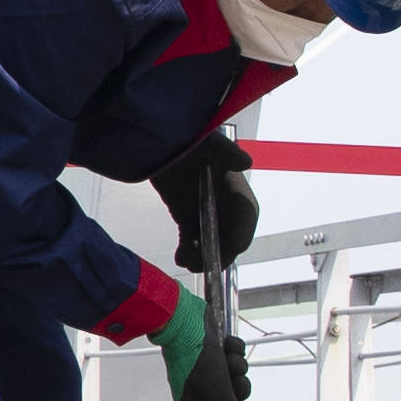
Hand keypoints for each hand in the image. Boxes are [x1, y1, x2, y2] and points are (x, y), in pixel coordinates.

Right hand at [150, 298, 252, 400]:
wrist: (182, 317)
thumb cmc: (194, 354)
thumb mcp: (215, 387)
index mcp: (192, 400)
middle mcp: (198, 386)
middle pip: (229, 399)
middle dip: (239, 388)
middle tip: (236, 380)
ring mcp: (206, 367)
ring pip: (233, 375)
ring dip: (237, 366)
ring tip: (228, 357)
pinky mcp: (213, 348)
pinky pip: (233, 355)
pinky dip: (234, 349)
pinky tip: (226, 343)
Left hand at [152, 133, 260, 275]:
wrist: (154, 139)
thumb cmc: (183, 136)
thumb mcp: (203, 139)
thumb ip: (222, 149)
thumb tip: (245, 162)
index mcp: (232, 181)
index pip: (246, 210)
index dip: (243, 229)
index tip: (236, 246)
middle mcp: (222, 199)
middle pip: (231, 232)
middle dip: (222, 251)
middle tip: (208, 264)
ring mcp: (204, 209)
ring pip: (212, 240)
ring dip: (204, 255)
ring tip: (187, 261)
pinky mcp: (186, 215)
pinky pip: (193, 239)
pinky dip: (189, 251)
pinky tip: (180, 257)